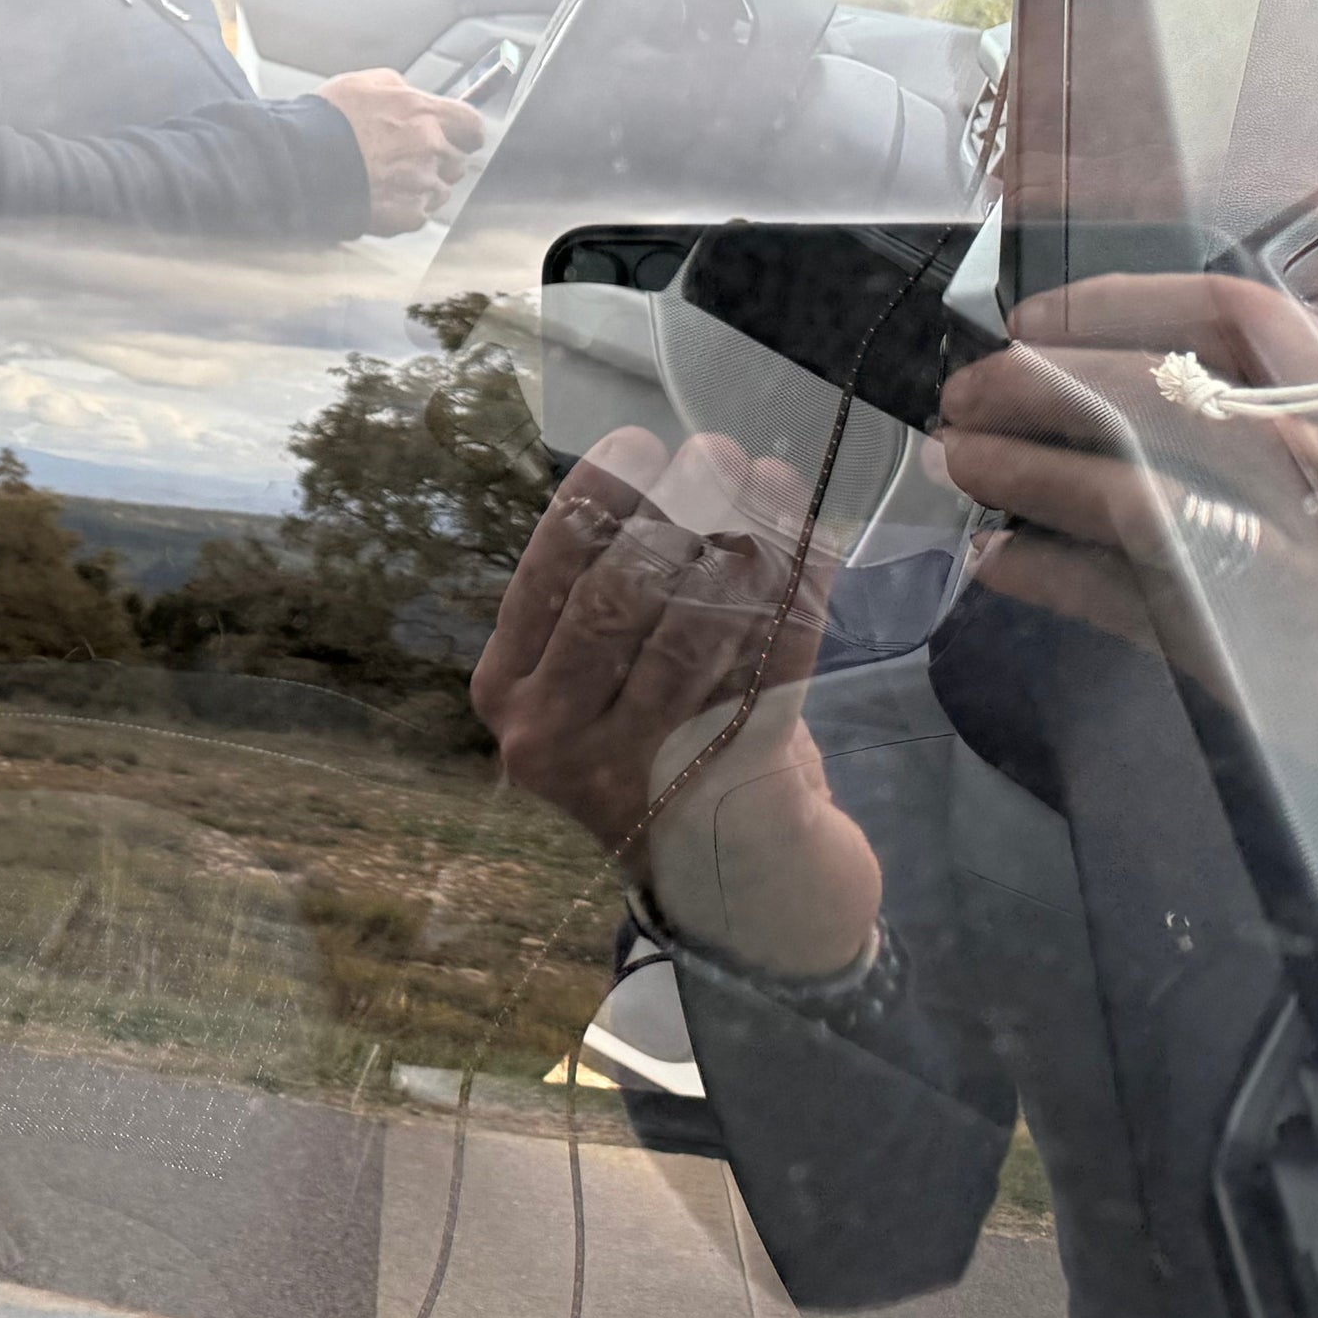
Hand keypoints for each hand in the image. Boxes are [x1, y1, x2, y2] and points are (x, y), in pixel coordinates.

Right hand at [318, 69, 485, 233]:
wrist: (300, 161)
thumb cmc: (327, 120)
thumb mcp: (362, 83)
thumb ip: (398, 86)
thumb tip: (412, 92)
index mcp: (425, 113)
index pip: (473, 126)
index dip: (464, 132)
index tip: (455, 136)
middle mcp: (431, 149)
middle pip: (457, 161)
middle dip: (438, 160)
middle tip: (407, 159)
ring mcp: (422, 184)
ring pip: (441, 190)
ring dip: (422, 186)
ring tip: (388, 180)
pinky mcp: (408, 215)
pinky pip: (420, 214)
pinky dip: (404, 208)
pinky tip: (380, 198)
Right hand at [471, 428, 881, 972]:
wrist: (727, 877)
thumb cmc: (652, 744)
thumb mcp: (592, 679)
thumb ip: (600, 592)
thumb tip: (660, 469)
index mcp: (504, 692)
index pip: (546, 574)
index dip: (595, 499)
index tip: (640, 441)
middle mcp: (548, 736)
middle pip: (616, 597)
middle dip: (674, 508)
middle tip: (719, 453)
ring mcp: (629, 771)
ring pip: (690, 633)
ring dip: (740, 545)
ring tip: (768, 488)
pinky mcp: (715, 791)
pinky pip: (766, 674)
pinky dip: (795, 603)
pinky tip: (813, 546)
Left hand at [932, 272, 1317, 682]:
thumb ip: (1283, 411)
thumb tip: (1141, 376)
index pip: (1230, 314)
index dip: (1115, 304)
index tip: (1034, 318)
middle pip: (1149, 394)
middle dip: (1033, 385)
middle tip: (965, 394)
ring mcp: (1288, 557)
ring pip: (1123, 493)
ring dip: (1019, 471)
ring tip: (958, 462)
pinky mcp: (1249, 643)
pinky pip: (1119, 598)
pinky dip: (1045, 575)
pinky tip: (998, 562)